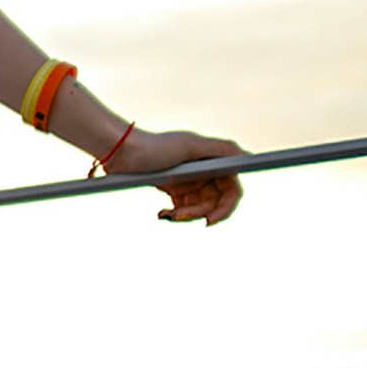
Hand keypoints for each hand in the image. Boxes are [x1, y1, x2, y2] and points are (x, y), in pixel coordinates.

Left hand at [103, 127, 243, 225]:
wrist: (120, 151)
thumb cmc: (154, 146)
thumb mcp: (189, 146)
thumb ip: (220, 149)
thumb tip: (246, 156)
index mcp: (213, 160)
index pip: (231, 191)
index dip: (225, 209)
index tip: (209, 221)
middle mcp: (204, 171)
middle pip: (214, 204)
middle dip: (198, 213)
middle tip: (178, 215)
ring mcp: (189, 180)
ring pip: (198, 209)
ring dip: (185, 215)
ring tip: (167, 214)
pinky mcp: (174, 188)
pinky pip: (182, 208)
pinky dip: (174, 214)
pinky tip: (161, 214)